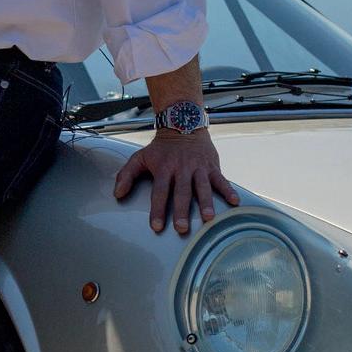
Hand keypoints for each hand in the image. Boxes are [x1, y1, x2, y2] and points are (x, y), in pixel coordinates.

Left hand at [113, 129, 239, 234]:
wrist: (182, 124)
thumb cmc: (160, 148)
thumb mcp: (140, 157)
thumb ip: (126, 175)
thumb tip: (117, 195)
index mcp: (164, 169)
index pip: (159, 192)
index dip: (158, 209)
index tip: (156, 226)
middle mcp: (181, 169)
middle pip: (181, 192)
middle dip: (182, 210)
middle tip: (182, 228)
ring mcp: (198, 167)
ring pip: (202, 187)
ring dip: (206, 202)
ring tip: (208, 218)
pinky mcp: (212, 165)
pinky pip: (221, 179)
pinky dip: (228, 190)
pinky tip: (234, 202)